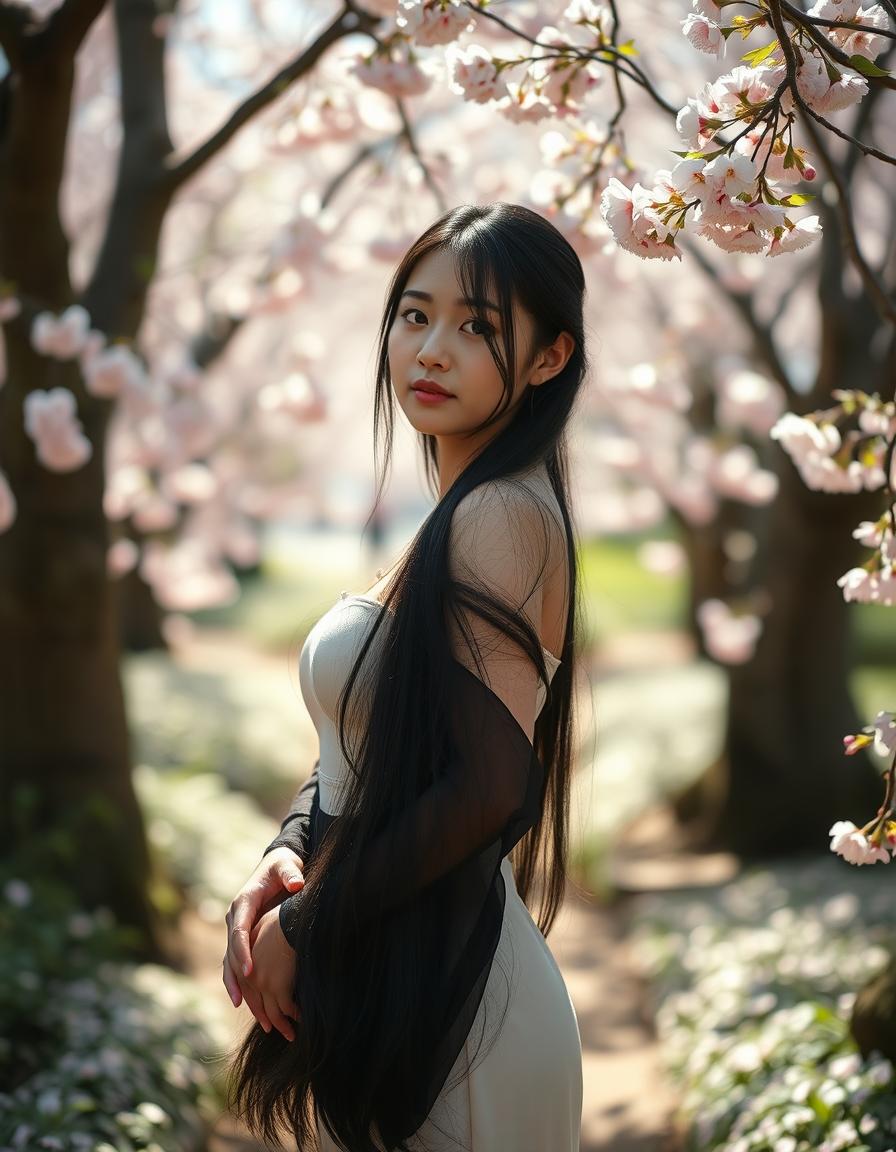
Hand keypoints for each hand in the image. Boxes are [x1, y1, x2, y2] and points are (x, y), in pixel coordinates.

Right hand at [223, 847, 304, 1034]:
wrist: (276, 867)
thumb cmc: (283, 867)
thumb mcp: (287, 866)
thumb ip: (290, 873)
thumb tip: (296, 883)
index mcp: (243, 902)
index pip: (239, 931)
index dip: (243, 952)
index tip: (251, 971)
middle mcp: (235, 917)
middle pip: (231, 950)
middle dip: (237, 976)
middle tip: (244, 1000)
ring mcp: (236, 928)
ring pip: (229, 960)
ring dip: (233, 983)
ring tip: (239, 1005)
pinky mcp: (243, 937)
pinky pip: (235, 961)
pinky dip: (237, 980)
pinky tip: (241, 1000)